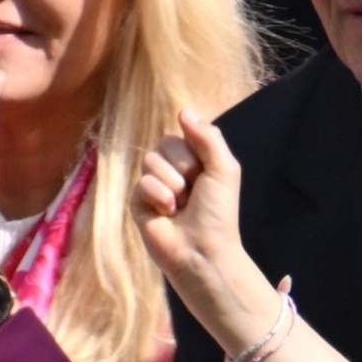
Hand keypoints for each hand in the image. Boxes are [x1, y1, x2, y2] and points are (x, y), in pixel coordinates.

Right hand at [137, 112, 279, 340]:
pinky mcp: (138, 202)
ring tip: (181, 205)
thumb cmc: (218, 213)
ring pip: (151, 161)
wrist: (203, 250)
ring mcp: (152, 186)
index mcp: (192, 161)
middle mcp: (171, 171)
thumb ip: (208, 137)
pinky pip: (142, 183)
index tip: (205, 172)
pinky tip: (167, 213)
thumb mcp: (224, 169)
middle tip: (194, 192)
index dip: (194, 151)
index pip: (182, 134)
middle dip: (183, 167)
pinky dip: (159, 196)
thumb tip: (184, 111)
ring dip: (173, 184)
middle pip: (165, 144)